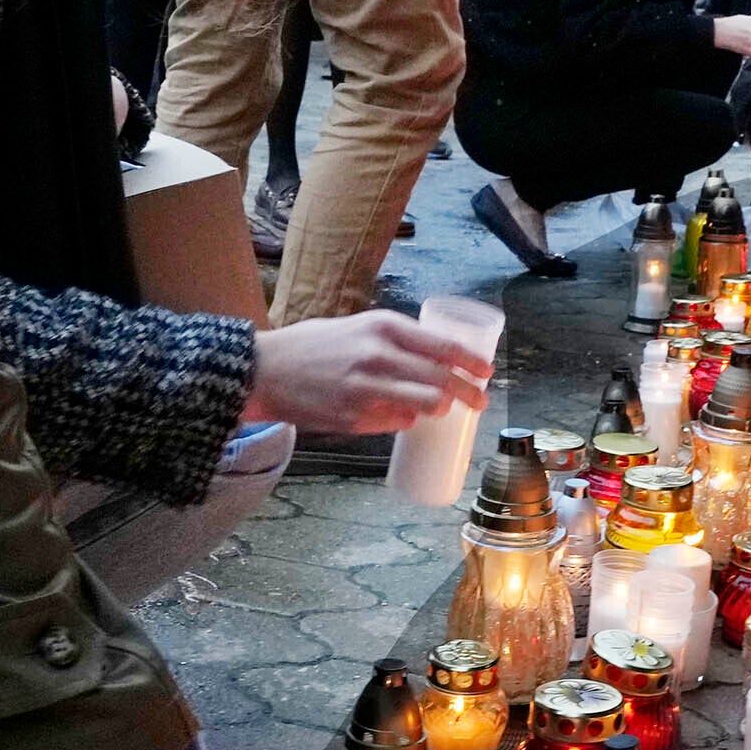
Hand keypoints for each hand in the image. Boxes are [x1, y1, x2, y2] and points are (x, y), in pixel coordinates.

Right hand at [249, 312, 492, 432]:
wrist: (263, 370)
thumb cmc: (311, 345)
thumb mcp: (356, 327)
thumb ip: (392, 341)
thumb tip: (432, 361)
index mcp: (382, 327)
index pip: (442, 347)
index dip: (471, 363)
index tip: (487, 372)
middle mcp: (378, 356)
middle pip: (441, 380)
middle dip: (469, 394)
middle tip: (480, 403)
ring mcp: (367, 390)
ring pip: (424, 405)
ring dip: (439, 409)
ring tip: (443, 410)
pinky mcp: (354, 417)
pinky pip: (395, 422)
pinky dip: (405, 420)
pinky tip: (403, 417)